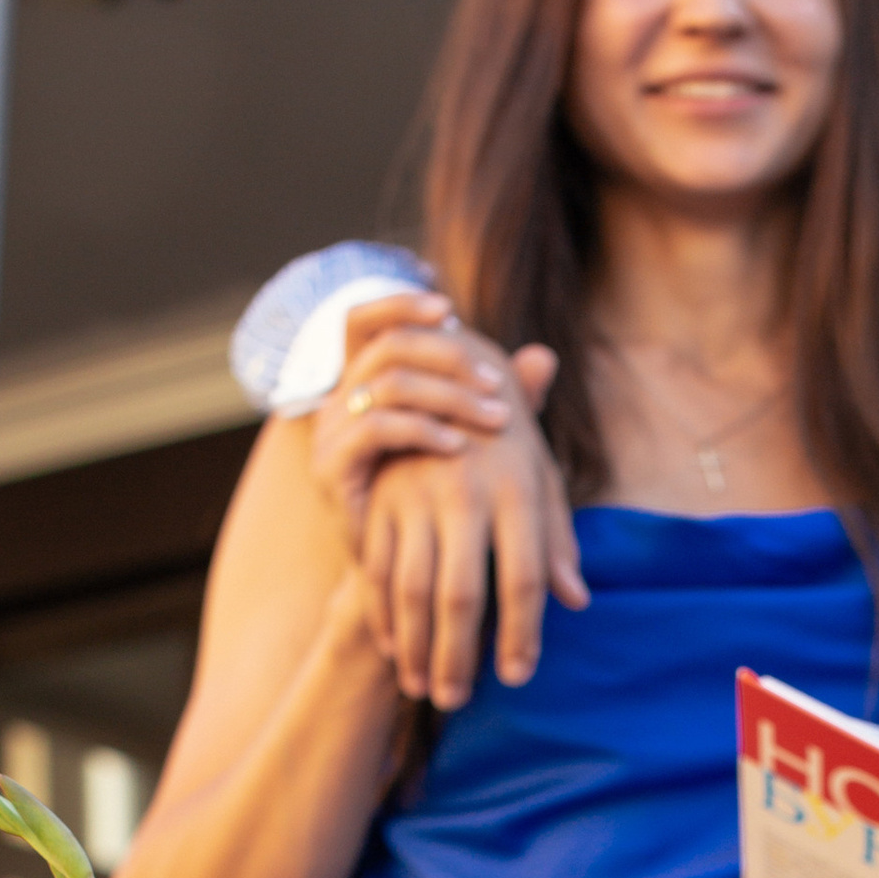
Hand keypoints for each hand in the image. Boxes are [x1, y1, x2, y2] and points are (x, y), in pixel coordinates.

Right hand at [309, 296, 528, 535]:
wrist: (401, 574)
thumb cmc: (446, 504)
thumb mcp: (484, 444)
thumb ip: (509, 399)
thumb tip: (546, 358)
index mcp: (365, 382)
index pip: (365, 319)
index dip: (398, 304)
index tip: (449, 310)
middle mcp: (342, 399)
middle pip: (388, 344)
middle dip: (448, 355)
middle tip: (497, 381)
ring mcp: (333, 432)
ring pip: (388, 383)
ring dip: (448, 394)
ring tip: (495, 417)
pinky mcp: (331, 468)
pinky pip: (375, 429)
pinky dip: (422, 430)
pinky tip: (458, 448)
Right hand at [359, 394, 585, 713]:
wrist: (440, 379)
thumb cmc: (507, 446)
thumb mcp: (540, 482)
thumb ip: (557, 543)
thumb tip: (577, 602)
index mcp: (517, 488)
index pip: (524, 580)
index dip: (522, 636)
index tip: (518, 676)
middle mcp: (464, 489)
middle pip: (463, 594)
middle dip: (459, 658)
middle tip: (456, 701)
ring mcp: (413, 491)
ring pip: (411, 588)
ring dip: (417, 648)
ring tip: (424, 689)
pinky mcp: (375, 496)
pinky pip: (374, 570)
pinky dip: (382, 617)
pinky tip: (394, 650)